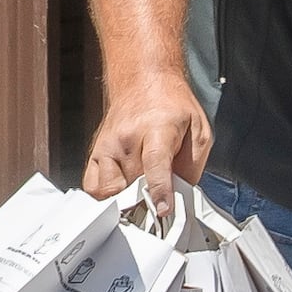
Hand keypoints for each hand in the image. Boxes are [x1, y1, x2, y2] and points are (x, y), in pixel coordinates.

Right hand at [83, 75, 210, 208]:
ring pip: (108, 191)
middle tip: (158, 206)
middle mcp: (127, 138)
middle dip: (145, 203)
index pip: (155, 164)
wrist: (142, 82)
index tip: (163, 210)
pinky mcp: (95, 153)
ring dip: (124, 201)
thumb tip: (182, 197)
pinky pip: (93, 187)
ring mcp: (107, 146)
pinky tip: (122, 190)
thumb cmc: (171, 106)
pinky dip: (106, 196)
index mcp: (157, 129)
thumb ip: (193, 166)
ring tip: (140, 197)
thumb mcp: (199, 131)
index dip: (159, 190)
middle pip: (131, 185)